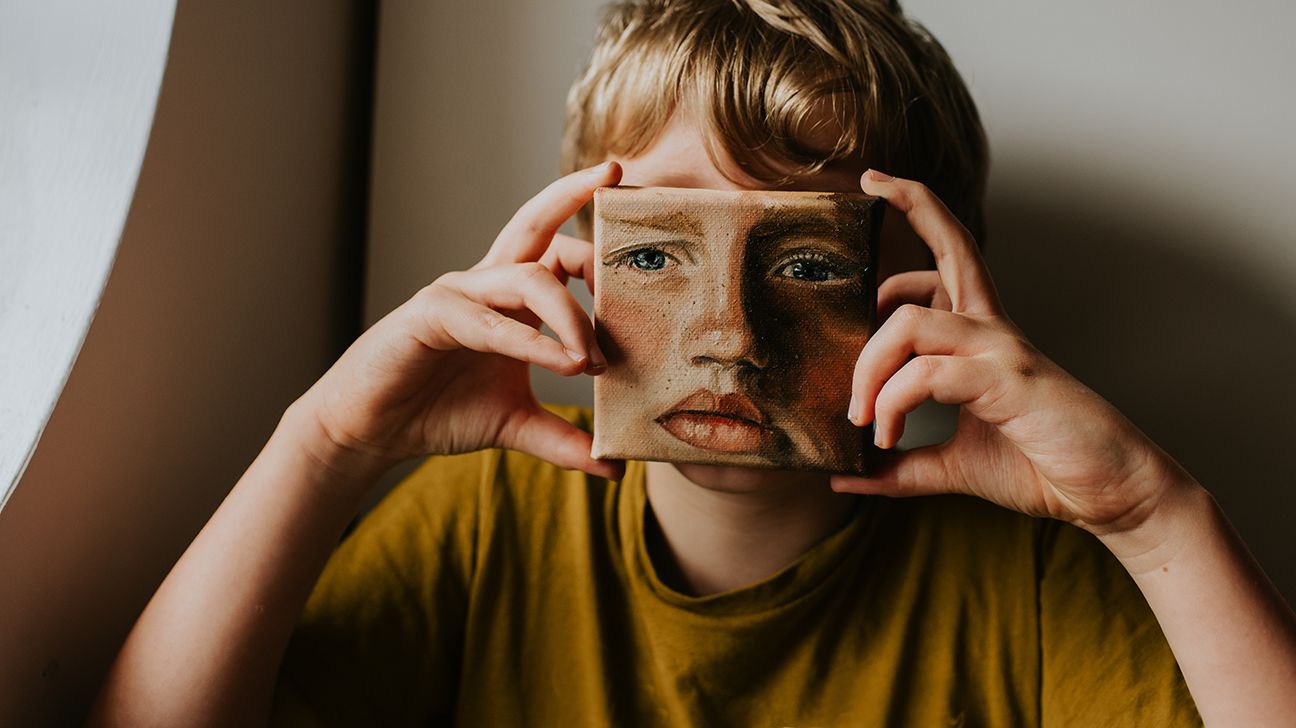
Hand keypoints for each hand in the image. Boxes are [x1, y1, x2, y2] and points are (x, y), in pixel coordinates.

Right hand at [292, 162, 625, 483]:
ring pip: (525, 278)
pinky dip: (525, 341)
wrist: (372, 431)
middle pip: (534, 223)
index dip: (598, 247)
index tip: (643, 248)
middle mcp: (485, 284)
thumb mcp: (517, 426)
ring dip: (568, 316)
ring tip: (593, 360)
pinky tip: (559, 362)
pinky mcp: (428, 317)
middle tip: (616, 175)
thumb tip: (615, 466)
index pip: (558, 252)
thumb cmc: (439, 411)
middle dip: (573, 193)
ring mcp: (456, 295)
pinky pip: (486, 321)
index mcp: (508, 297)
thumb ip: (566, 440)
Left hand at [833, 170, 1193, 539]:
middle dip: (909, 206)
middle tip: (866, 188)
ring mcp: (1002, 351)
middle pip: (950, 246)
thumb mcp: (953, 466)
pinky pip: (928, 374)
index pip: (950, 254)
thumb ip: (900, 468)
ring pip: (911, 322)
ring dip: (869, 368)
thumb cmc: (1040, 465)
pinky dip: (895, 403)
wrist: (1111, 493)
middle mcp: (992, 329)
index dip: (918, 211)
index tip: (875, 187)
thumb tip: (844, 476)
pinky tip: (888, 438)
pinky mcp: (1007, 383)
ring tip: (861, 418)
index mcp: (981, 335)